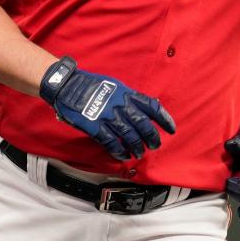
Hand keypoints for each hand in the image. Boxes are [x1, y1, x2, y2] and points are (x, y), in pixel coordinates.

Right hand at [39, 57, 175, 160]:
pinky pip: (110, 142)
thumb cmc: (91, 85)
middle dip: (152, 137)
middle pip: (143, 124)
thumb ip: (129, 97)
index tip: (171, 129)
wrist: (68, 85)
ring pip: (129, 135)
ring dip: (136, 146)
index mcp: (126, 93)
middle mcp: (120, 105)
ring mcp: (107, 116)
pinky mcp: (94, 126)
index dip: (164, 119)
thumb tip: (144, 107)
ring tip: (139, 153)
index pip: (152, 107)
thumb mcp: (115, 85)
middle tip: (155, 145)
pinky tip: (123, 155)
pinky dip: (119, 150)